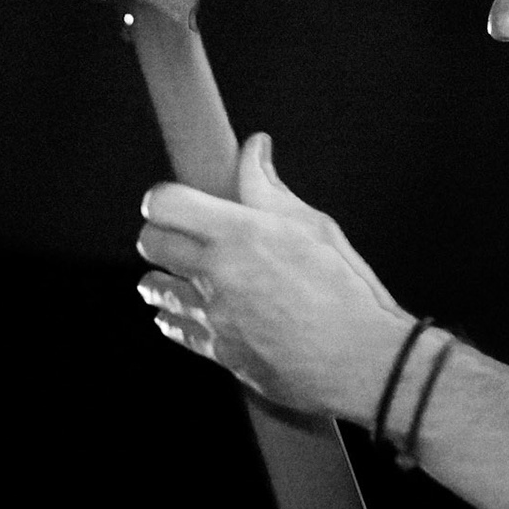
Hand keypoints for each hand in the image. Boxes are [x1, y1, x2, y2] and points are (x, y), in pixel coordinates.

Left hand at [138, 133, 412, 418]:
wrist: (358, 359)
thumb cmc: (345, 289)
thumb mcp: (313, 225)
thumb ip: (269, 187)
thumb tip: (254, 149)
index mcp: (240, 234)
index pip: (165, 204)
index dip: (164, 196)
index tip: (178, 198)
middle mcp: (216, 273)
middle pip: (150, 242)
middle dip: (161, 231)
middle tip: (185, 232)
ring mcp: (211, 315)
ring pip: (153, 287)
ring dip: (165, 273)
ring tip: (188, 271)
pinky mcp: (215, 350)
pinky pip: (172, 326)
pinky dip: (176, 313)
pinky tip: (194, 307)